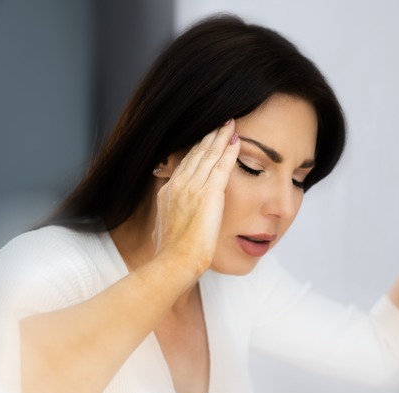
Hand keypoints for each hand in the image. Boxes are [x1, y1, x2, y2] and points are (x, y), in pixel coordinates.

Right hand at [151, 120, 240, 275]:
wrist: (173, 261)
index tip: (205, 140)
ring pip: (209, 155)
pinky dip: (229, 151)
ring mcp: (193, 187)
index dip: (196, 150)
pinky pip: (221, 165)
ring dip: (220, 138)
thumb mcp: (162, 231)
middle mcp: (179, 184)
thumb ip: (167, 220)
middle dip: (208, 137)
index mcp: (168, 192)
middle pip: (196, 154)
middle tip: (219, 124)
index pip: (185, 165)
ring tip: (229, 125)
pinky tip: (236, 140)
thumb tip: (162, 227)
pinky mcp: (209, 193)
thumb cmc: (170, 254)